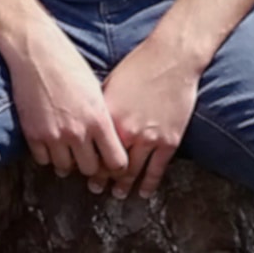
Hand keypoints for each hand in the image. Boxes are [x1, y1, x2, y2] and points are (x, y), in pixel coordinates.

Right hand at [2, 13, 126, 189]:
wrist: (36, 51)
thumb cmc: (69, 64)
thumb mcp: (96, 91)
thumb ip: (103, 120)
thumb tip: (108, 143)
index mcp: (99, 120)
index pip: (117, 162)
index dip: (116, 166)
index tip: (111, 162)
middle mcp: (78, 132)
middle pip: (91, 170)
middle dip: (91, 165)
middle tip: (88, 157)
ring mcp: (54, 135)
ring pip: (65, 168)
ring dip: (67, 162)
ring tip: (68, 150)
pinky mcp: (33, 134)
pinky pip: (43, 160)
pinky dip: (47, 155)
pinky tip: (51, 143)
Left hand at [100, 33, 201, 198]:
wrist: (171, 58)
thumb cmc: (138, 65)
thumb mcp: (109, 85)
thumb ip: (101, 109)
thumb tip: (91, 124)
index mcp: (108, 117)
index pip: (93, 150)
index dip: (86, 162)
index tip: (82, 169)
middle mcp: (126, 131)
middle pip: (110, 165)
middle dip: (101, 179)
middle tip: (95, 188)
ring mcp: (149, 138)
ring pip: (133, 172)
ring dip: (123, 186)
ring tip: (116, 194)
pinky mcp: (169, 141)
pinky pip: (157, 170)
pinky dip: (148, 184)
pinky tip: (143, 192)